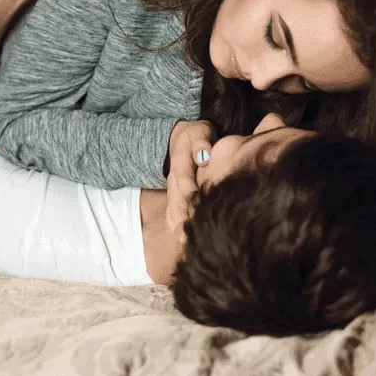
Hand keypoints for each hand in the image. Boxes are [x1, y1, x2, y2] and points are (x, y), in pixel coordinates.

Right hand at [165, 120, 214, 243]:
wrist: (179, 139)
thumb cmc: (196, 137)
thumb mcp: (199, 133)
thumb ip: (201, 143)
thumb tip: (204, 157)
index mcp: (180, 163)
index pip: (183, 180)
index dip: (188, 192)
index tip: (195, 204)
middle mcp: (174, 180)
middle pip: (175, 201)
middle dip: (180, 218)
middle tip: (187, 235)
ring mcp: (173, 191)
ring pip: (172, 210)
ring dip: (177, 226)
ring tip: (184, 243)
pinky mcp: (175, 199)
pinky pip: (172, 215)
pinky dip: (176, 228)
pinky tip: (183, 242)